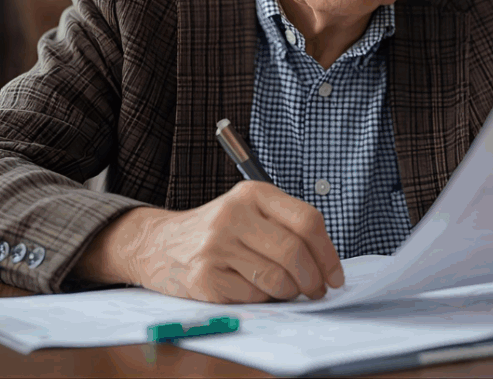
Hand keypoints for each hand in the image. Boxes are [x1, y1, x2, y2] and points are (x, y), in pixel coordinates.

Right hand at [126, 181, 343, 302]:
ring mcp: (216, 246)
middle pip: (294, 251)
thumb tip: (326, 264)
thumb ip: (285, 226)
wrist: (158, 244)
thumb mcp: (248, 211)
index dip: (328, 253)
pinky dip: (264, 300)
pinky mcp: (205, 277)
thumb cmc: (215, 231)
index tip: (335, 274)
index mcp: (253, 193)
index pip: (307, 220)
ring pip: (277, 278)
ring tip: (288, 291)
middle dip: (314, 279)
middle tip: (317, 290)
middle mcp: (234, 215)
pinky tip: (257, 292)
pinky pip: (253, 296)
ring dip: (291, 292)